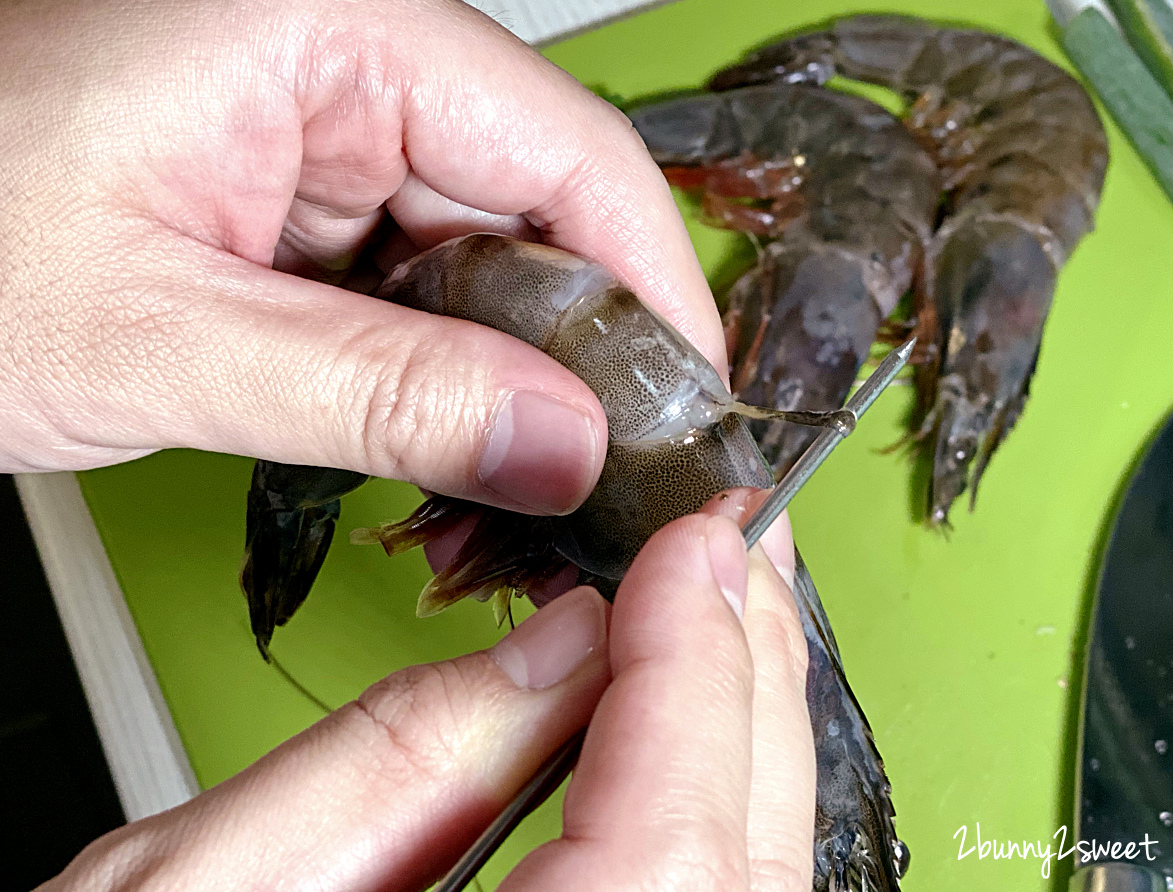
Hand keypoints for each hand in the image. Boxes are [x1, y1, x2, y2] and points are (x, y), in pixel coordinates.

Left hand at [0, 0, 723, 517]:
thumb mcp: (163, 336)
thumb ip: (381, 393)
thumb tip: (560, 442)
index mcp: (324, 24)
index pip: (569, 151)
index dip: (655, 287)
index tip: (693, 406)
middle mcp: (338, 54)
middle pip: (540, 203)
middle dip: (583, 347)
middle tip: (606, 474)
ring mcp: (316, 121)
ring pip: (483, 250)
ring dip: (507, 367)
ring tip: (517, 473)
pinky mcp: (291, 184)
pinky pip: (414, 274)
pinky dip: (439, 363)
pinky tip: (443, 432)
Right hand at [42, 492, 812, 890]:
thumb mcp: (197, 883)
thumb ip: (395, 761)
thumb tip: (559, 642)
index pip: (669, 854)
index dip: (699, 675)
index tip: (701, 541)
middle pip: (742, 864)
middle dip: (751, 679)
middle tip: (738, 545)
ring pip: (743, 876)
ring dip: (743, 725)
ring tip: (723, 599)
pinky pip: (701, 888)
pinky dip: (712, 786)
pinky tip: (687, 704)